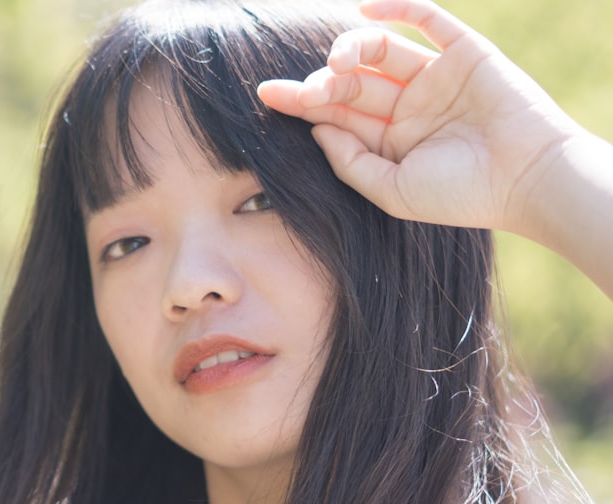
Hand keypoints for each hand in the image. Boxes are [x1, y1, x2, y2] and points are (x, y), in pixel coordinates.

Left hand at [256, 0, 581, 235]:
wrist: (527, 180)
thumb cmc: (461, 194)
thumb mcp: (392, 190)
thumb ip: (350, 163)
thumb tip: (315, 130)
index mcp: (390, 140)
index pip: (337, 115)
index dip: (302, 101)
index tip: (266, 93)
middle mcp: (409, 106)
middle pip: (352, 83)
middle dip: (323, 83)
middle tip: (308, 91)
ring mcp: (435, 78)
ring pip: (382, 50)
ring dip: (351, 49)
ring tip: (337, 63)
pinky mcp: (464, 53)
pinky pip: (428, 20)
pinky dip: (397, 8)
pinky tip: (364, 10)